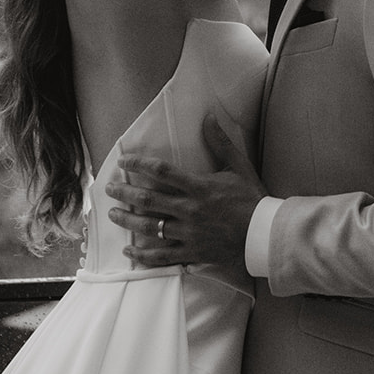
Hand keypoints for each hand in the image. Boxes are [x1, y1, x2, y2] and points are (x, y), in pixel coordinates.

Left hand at [106, 114, 265, 283]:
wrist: (264, 235)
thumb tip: (208, 117)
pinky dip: (144, 255)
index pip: (161, 171)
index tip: (124, 162)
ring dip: (128, 220)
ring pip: (150, 227)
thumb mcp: (239, 166)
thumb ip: (221, 143)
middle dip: (124, 192)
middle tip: (109, 188)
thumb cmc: (253, 199)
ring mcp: (189, 233)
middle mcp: (190, 209)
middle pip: (148, 200)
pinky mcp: (192, 252)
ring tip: (113, 214)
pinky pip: (162, 255)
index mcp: (199, 187)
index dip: (138, 165)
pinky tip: (129, 252)